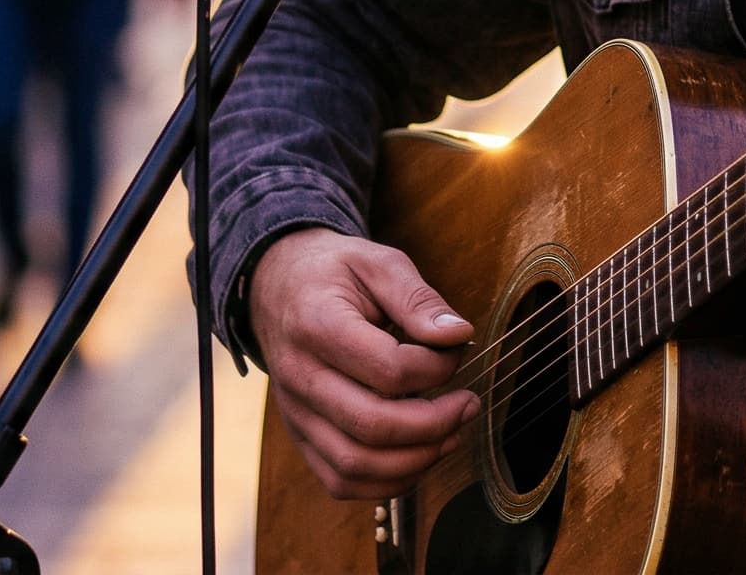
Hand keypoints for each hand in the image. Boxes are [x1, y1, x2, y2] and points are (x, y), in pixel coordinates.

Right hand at [248, 228, 480, 499]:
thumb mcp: (378, 262)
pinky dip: (385, 483)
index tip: (456, 350)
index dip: (436, 367)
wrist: (277, 288)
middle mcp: (300, 376)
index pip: (388, 369)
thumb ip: (418, 298)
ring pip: (355, 465)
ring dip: (415, 460)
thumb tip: (459, 335)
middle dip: (435, 424)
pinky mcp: (300, 435)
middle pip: (372, 425)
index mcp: (317, 325)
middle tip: (468, 404)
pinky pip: (340, 481)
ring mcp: (295, 413)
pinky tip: (418, 455)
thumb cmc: (334, 274)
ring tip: (451, 434)